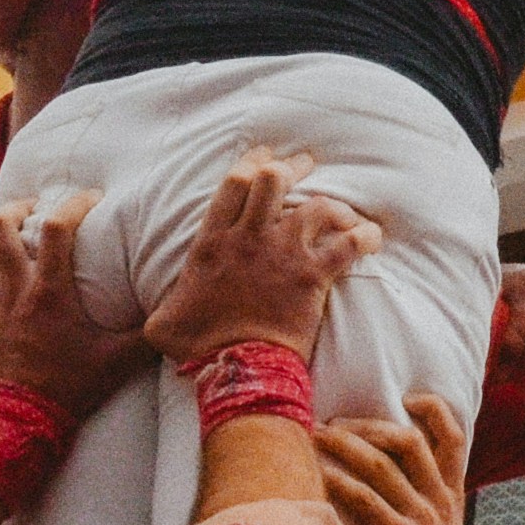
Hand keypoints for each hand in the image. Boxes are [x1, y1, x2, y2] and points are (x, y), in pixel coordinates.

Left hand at [0, 193, 143, 410]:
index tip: (92, 199)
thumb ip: (146, 335)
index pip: (58, 226)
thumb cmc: (68, 388)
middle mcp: (16, 289)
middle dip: (18, 208)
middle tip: (37, 210)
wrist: (19, 422)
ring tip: (15, 240)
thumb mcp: (116, 361)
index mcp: (51, 291)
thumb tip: (175, 315)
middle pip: (0, 225)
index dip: (75, 202)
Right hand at [144, 150, 378, 361]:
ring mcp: (285, 253)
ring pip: (317, 206)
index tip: (264, 155)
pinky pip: (349, 244)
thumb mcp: (164, 321)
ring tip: (342, 210)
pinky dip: (364, 237)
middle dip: (293, 167)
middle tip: (305, 166)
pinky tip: (371, 237)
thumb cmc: (199, 347)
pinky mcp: (313, 274)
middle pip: (274, 179)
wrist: (238, 369)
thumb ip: (163, 305)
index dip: (251, 162)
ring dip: (333, 205)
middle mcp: (250, 238)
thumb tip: (153, 315)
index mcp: (214, 242)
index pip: (234, 184)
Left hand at [313, 395, 467, 524]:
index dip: (434, 409)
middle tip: (335, 421)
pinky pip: (366, 499)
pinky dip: (341, 481)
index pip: (453, 438)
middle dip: (369, 425)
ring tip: (317, 436)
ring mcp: (421, 517)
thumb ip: (423, 496)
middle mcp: (440, 500)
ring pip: (382, 463)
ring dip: (346, 445)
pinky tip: (321, 473)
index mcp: (452, 494)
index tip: (408, 397)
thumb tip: (390, 465)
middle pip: (408, 441)